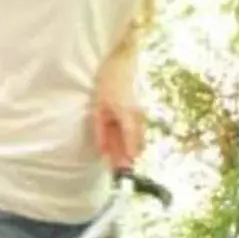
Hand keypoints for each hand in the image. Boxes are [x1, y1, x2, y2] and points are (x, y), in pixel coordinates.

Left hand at [93, 54, 144, 170]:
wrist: (122, 63)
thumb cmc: (107, 84)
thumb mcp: (98, 108)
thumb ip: (101, 132)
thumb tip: (102, 153)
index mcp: (129, 118)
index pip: (130, 148)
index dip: (125, 162)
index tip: (119, 174)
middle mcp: (139, 119)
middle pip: (137, 147)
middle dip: (127, 160)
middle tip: (118, 173)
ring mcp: (141, 115)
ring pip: (137, 141)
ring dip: (128, 152)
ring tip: (117, 164)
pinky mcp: (139, 112)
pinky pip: (136, 132)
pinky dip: (129, 142)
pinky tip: (119, 147)